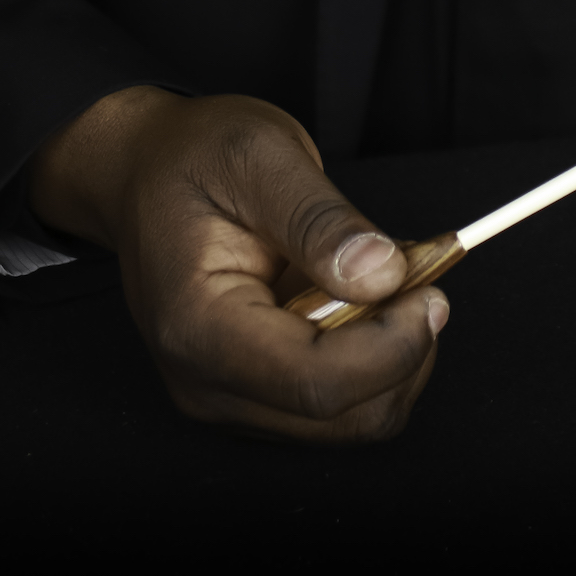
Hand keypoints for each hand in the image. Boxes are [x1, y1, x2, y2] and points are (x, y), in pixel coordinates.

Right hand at [28, 86, 445, 440]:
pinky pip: (338, 403)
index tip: (430, 289)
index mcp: (198, 327)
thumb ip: (320, 220)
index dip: (392, 347)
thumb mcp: (259, 156)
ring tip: (379, 276)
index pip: (317, 385)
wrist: (145, 170)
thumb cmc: (191, 158)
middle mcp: (207, 382)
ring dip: (391, 354)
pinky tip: (359, 298)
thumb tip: (383, 275)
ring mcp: (229, 395)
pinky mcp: (254, 392)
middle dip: (401, 351)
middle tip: (415, 272)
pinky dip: (372, 357)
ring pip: (350, 420)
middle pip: (343, 418)